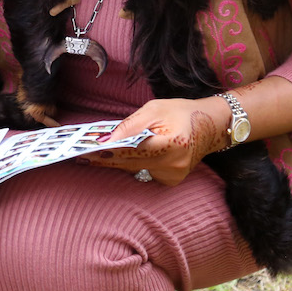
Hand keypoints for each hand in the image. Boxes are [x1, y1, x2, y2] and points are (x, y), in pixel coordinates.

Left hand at [81, 97, 231, 186]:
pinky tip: (120, 158)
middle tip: (82, 155)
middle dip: (106, 158)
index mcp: (172, 143)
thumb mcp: (154, 109)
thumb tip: (106, 139)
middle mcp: (173, 164)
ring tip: (94, 156)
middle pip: (131, 163)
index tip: (87, 151)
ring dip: (117, 162)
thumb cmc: (180, 112)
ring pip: (136, 170)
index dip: (108, 151)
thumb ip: (130, 126)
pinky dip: (133, 165)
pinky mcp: (171, 180)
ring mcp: (173, 175)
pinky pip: (144, 173)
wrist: (208, 126)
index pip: (132, 150)